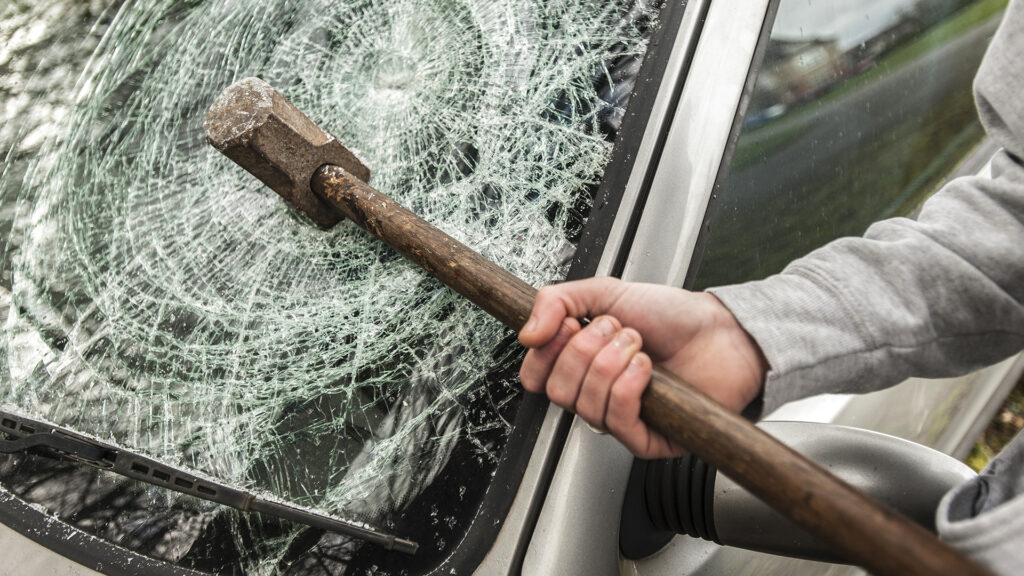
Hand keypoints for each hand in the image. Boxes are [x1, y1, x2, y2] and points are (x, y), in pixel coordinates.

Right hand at [518, 277, 766, 458]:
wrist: (723, 331)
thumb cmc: (673, 316)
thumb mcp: (605, 292)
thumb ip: (556, 300)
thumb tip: (526, 333)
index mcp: (580, 364)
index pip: (535, 376)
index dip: (545, 353)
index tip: (568, 325)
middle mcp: (596, 393)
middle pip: (557, 390)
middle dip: (585, 350)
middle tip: (616, 329)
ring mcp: (620, 418)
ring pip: (584, 405)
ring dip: (611, 364)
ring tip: (638, 346)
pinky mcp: (645, 439)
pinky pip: (616, 421)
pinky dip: (627, 388)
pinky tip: (646, 369)